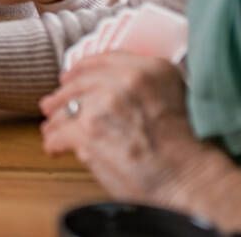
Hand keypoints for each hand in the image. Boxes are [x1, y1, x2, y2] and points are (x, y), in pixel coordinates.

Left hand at [40, 53, 214, 202]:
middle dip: (62, 96)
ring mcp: (103, 104)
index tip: (70, 76)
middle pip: (80, 83)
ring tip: (51, 129)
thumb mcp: (176, 96)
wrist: (190, 181)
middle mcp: (125, 80)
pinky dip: (54, 143)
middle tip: (51, 104)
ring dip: (56, 121)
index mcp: (150, 68)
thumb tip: (111, 86)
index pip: (104, 60)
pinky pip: (59, 134)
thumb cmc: (188, 149)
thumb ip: (144, 84)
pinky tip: (54, 148)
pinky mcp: (88, 131)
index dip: (82, 69)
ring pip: (66, 108)